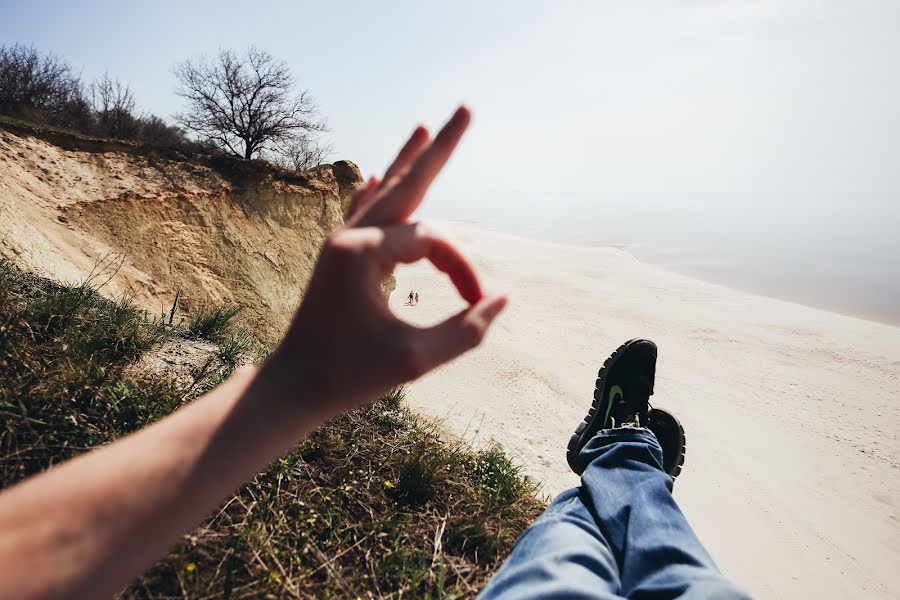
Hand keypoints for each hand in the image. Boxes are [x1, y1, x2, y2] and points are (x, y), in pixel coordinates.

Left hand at [264, 106, 506, 417]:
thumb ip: (466, 329)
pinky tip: (378, 175)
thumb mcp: (415, 360)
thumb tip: (503, 299)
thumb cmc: (349, 376)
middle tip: (466, 108)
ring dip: (408, 164)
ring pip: (385, 195)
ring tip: (424, 128)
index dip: (462, 269)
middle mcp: (349, 236)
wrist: (291, 389)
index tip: (477, 303)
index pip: (432, 242)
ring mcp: (340, 243)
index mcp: (362, 251)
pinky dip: (377, 194)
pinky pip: (362, 215)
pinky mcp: (337, 258)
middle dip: (440, 149)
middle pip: (408, 184)